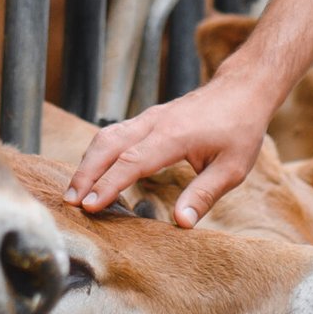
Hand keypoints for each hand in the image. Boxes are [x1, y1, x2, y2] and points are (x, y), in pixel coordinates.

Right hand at [63, 79, 267, 226]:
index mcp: (174, 136)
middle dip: (85, 174)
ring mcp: (149, 118)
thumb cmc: (240, 128)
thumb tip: (181, 223)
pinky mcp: (148, 119)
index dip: (108, 185)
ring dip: (88, 163)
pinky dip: (99, 153)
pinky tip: (93, 173)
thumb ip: (204, 194)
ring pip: (107, 136)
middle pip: (108, 145)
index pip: (132, 162)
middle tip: (70, 203)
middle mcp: (155, 123)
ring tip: (75, 192)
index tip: (89, 206)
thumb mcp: (232, 168)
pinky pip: (115, 133)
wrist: (242, 90)